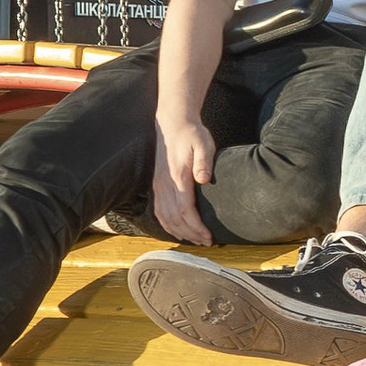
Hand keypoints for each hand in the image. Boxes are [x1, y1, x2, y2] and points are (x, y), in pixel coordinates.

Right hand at [152, 113, 218, 245]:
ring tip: (195, 240)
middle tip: (206, 242)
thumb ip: (204, 161)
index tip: (208, 236)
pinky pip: (159, 211)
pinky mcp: (157, 185)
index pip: (185, 210)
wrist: (172, 123)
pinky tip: (177, 231)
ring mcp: (158, 185)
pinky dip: (167, 225)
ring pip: (165, 217)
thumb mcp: (203, 143)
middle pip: (175, 218)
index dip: (196, 227)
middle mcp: (164, 184)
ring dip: (180, 232)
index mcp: (177, 176)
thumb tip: (203, 179)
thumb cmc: (191, 134)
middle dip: (191, 234)